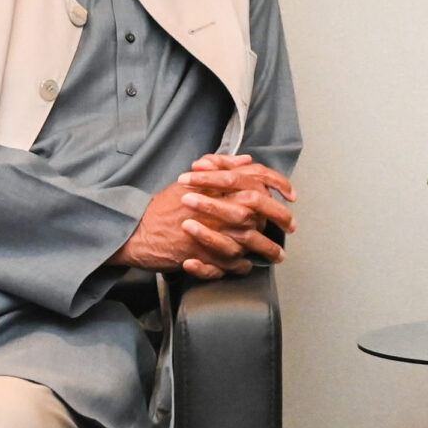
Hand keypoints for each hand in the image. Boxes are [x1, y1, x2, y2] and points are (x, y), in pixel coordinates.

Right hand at [115, 154, 297, 279]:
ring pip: (248, 242)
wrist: (136, 231)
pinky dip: (241, 266)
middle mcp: (215, 208)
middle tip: (290, 227)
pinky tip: (248, 265)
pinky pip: (230, 264)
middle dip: (279, 219)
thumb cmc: (162, 207)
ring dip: (266, 249)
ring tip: (277, 256)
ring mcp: (209, 234)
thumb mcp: (190, 181)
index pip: (255, 179)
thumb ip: (220, 168)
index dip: (278, 185)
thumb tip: (246, 160)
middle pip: (258, 212)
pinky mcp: (202, 256)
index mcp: (215, 187)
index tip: (291, 196)